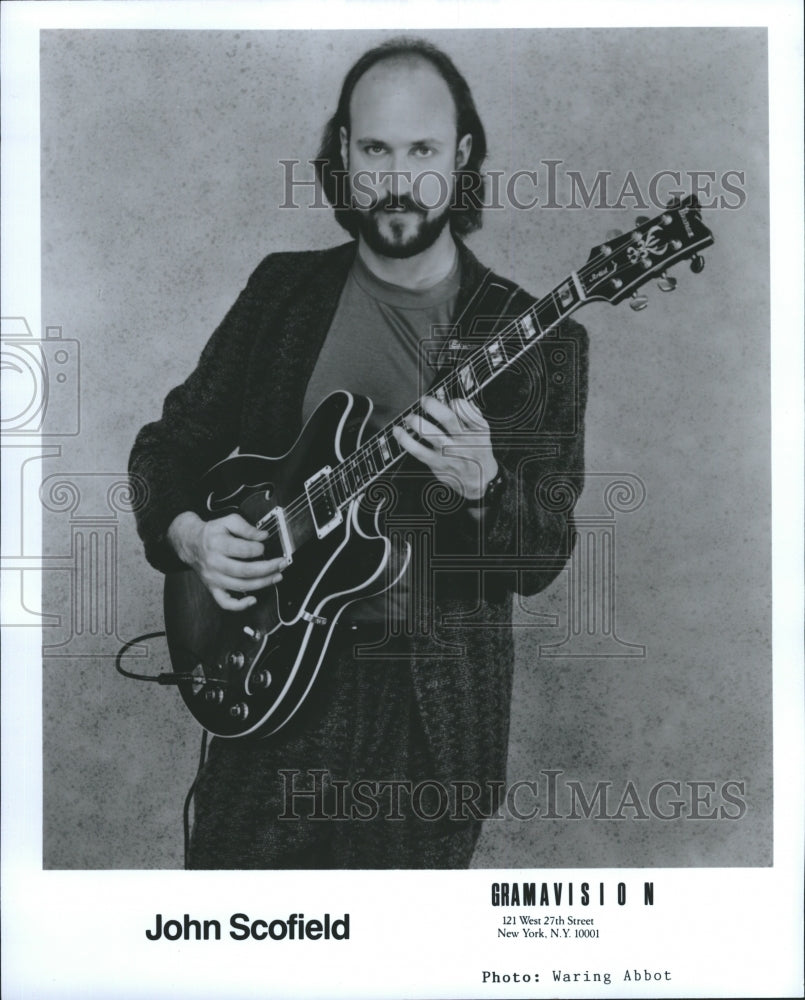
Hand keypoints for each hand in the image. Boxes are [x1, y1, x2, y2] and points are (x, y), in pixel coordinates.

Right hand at [167, 511, 288, 610]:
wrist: (190, 543)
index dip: (258, 549)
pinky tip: (253, 600)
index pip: (242, 550)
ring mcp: (213, 578)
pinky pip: (225, 603)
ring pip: (240, 586)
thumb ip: (246, 527)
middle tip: (281, 563)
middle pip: (244, 571)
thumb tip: (263, 536)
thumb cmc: (212, 533)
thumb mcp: (227, 521)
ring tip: (276, 576)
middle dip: (268, 568)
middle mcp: (214, 563)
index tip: (264, 546)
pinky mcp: (213, 588)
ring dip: (262, 583)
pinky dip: (240, 605)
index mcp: (217, 544)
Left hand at [392, 395, 497, 501]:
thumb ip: (472, 414)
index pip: (466, 411)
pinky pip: (418, 451)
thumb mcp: (483, 432)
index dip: (456, 402)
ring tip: (410, 417)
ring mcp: (448, 452)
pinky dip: (405, 440)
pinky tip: (398, 431)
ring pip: (431, 434)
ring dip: (417, 422)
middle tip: (425, 400)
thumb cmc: (477, 451)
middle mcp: (463, 441)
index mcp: (476, 431)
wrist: (478, 480)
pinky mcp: (436, 462)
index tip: (450, 400)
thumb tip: (460, 399)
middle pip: (448, 419)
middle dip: (433, 406)